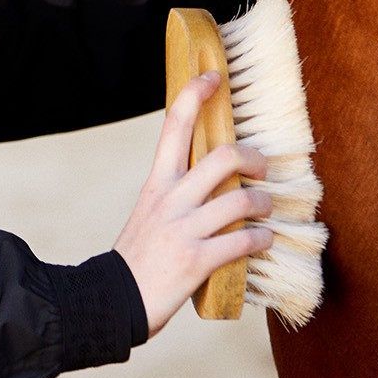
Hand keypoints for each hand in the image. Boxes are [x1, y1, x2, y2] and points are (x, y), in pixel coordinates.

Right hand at [114, 74, 272, 336]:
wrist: (110, 302)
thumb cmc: (138, 258)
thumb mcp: (150, 213)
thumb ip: (178, 195)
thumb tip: (216, 181)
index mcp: (157, 183)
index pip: (174, 125)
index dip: (195, 94)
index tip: (214, 76)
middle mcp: (170, 199)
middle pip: (223, 157)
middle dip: (254, 157)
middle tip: (264, 167)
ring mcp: (183, 230)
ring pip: (241, 199)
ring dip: (264, 203)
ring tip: (266, 210)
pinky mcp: (196, 261)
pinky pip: (243, 241)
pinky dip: (261, 239)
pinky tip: (263, 241)